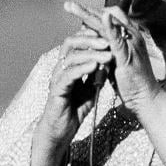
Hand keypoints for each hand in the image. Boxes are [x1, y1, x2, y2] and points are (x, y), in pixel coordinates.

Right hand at [33, 6, 113, 149]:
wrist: (61, 131)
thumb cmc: (74, 110)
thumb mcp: (91, 88)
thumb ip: (97, 74)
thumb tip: (108, 59)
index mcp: (68, 65)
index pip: (77, 42)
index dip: (91, 35)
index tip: (108, 34)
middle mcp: (60, 67)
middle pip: (71, 43)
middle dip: (90, 39)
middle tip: (108, 40)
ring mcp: (57, 78)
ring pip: (70, 57)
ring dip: (90, 53)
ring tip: (108, 54)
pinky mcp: (56, 90)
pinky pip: (68, 75)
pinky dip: (82, 68)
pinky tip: (95, 66)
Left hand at [65, 2, 159, 114]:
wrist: (145, 98)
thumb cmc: (131, 80)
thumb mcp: (116, 60)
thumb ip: (108, 48)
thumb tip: (94, 39)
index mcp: (127, 36)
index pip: (108, 18)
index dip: (91, 13)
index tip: (75, 9)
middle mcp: (131, 35)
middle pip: (106, 17)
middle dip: (85, 10)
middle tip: (68, 4)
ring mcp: (130, 43)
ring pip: (109, 24)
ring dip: (90, 14)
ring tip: (74, 7)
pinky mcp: (128, 54)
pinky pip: (118, 38)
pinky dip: (111, 27)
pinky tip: (103, 18)